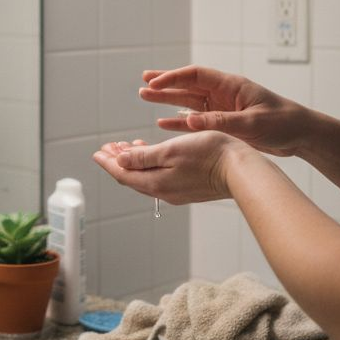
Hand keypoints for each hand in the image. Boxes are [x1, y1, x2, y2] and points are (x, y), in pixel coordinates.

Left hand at [92, 131, 255, 205]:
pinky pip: (161, 178)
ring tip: (127, 147)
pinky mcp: (189, 188)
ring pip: (146, 177)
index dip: (108, 162)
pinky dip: (150, 165)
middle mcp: (164, 191)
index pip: (123, 174)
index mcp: (156, 183)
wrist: (242, 170)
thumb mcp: (171, 150)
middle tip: (109, 148)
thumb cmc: (210, 155)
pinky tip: (154, 155)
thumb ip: (143, 157)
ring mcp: (177, 192)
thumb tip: (118, 161)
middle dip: (118, 161)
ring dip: (134, 162)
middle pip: (132, 177)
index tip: (98, 152)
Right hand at [139, 65, 309, 156]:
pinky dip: (180, 122)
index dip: (173, 77)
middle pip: (188, 86)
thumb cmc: (283, 122)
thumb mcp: (252, 123)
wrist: (302, 135)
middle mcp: (224, 94)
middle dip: (165, 84)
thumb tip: (189, 121)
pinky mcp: (225, 123)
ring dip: (168, 101)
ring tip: (145, 97)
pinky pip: (196, 120)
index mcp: (231, 85)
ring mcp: (223, 108)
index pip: (196, 75)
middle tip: (143, 84)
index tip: (154, 82)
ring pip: (189, 102)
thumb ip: (220, 122)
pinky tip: (164, 124)